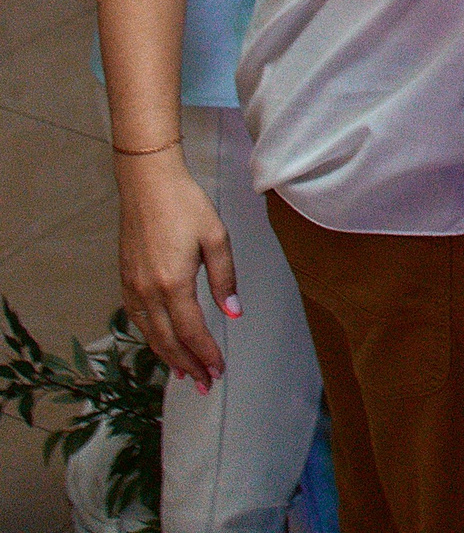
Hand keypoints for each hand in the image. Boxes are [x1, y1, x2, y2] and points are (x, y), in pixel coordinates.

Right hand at [116, 150, 232, 390]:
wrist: (148, 185)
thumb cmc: (186, 206)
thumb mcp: (216, 238)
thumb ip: (224, 278)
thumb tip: (233, 314)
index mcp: (173, 283)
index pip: (192, 331)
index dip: (206, 354)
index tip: (219, 371)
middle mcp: (148, 292)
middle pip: (168, 341)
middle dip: (188, 365)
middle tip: (206, 384)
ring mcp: (132, 287)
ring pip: (150, 334)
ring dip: (169, 356)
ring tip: (187, 374)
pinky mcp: (125, 280)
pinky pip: (138, 320)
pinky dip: (152, 338)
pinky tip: (163, 344)